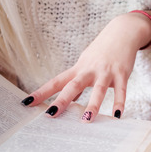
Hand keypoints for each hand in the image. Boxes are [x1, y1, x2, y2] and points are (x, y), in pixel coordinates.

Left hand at [22, 12, 150, 121]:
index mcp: (78, 68)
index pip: (57, 81)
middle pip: (73, 86)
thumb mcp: (87, 63)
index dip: (42, 92)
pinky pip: (121, 91)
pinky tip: (117, 116)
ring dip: (93, 105)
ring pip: (98, 90)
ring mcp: (106, 71)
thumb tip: (72, 98)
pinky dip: (119, 103)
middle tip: (51, 115)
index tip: (27, 103)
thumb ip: (80, 80)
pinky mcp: (122, 73)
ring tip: (86, 120)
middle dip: (62, 100)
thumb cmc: (103, 50)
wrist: (123, 32)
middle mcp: (90, 70)